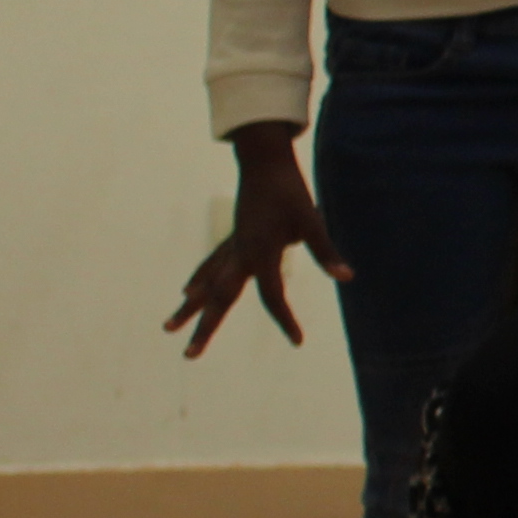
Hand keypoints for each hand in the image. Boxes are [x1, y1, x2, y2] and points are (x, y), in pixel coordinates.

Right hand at [167, 125, 349, 355]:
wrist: (264, 162)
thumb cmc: (290, 191)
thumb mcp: (312, 220)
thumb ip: (326, 250)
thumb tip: (347, 277)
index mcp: (260, 252)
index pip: (273, 296)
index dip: (284, 319)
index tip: (298, 340)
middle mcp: (240, 254)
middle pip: (220, 298)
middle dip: (206, 327)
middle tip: (190, 355)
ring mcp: (231, 247)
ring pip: (207, 284)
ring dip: (190, 307)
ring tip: (169, 328)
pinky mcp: (231, 239)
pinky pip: (210, 266)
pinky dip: (200, 281)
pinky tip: (189, 292)